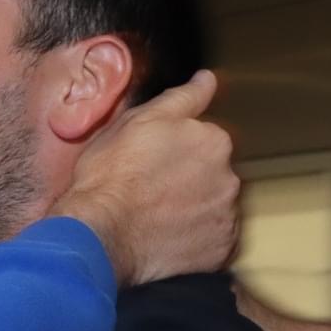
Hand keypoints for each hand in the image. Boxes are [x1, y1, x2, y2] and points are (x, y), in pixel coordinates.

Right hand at [52, 71, 239, 286]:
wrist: (100, 234)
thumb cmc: (112, 175)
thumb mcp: (139, 121)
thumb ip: (183, 98)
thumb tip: (208, 79)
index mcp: (214, 141)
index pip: (205, 141)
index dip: (175, 152)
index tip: (152, 164)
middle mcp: (230, 178)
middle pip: (213, 175)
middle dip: (189, 181)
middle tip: (151, 192)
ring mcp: (227, 217)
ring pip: (214, 207)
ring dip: (194, 210)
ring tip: (156, 218)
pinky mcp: (221, 251)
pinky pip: (214, 241)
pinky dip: (196, 239)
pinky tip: (167, 238)